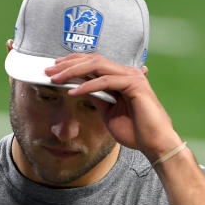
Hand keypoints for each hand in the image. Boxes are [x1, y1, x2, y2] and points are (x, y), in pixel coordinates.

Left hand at [44, 54, 182, 161]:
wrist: (155, 144)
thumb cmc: (135, 131)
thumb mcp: (108, 112)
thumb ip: (97, 97)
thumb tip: (79, 88)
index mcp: (122, 76)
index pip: (94, 62)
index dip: (73, 63)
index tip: (54, 69)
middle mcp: (127, 72)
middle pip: (93, 59)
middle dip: (69, 64)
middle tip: (49, 71)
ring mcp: (132, 77)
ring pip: (98, 66)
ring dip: (74, 71)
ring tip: (56, 79)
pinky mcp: (135, 85)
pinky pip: (106, 82)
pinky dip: (87, 86)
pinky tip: (73, 92)